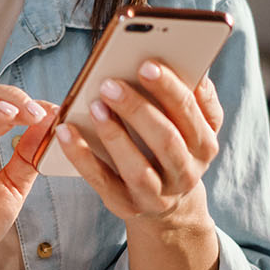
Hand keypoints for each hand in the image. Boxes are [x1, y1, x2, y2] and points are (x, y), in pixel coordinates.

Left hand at [54, 60, 222, 229]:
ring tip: (94, 106)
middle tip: (109, 84)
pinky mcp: (126, 205)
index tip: (146, 64)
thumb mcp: (194, 126)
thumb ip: (196, 98)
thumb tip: (196, 68)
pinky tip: (65, 131)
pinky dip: (81, 156)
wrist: (167, 204)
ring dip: (114, 135)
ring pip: (137, 167)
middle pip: (165, 140)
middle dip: (137, 110)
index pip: (190, 113)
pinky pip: (101, 180)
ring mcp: (156, 194)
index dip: (169, 89)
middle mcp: (186, 172)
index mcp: (204, 144)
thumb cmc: (174, 147)